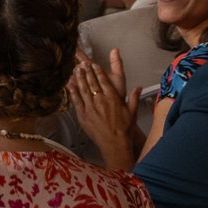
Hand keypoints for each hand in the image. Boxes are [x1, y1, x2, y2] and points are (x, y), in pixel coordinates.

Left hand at [68, 49, 138, 169]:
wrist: (115, 143)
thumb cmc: (124, 129)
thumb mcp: (132, 112)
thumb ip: (134, 97)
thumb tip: (138, 87)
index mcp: (113, 98)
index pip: (104, 81)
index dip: (98, 72)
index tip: (94, 65)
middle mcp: (101, 101)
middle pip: (92, 83)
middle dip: (87, 72)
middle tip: (82, 63)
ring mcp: (90, 108)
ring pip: (83, 89)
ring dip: (79, 78)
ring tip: (76, 70)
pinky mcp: (83, 115)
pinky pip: (76, 101)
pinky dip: (72, 91)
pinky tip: (69, 85)